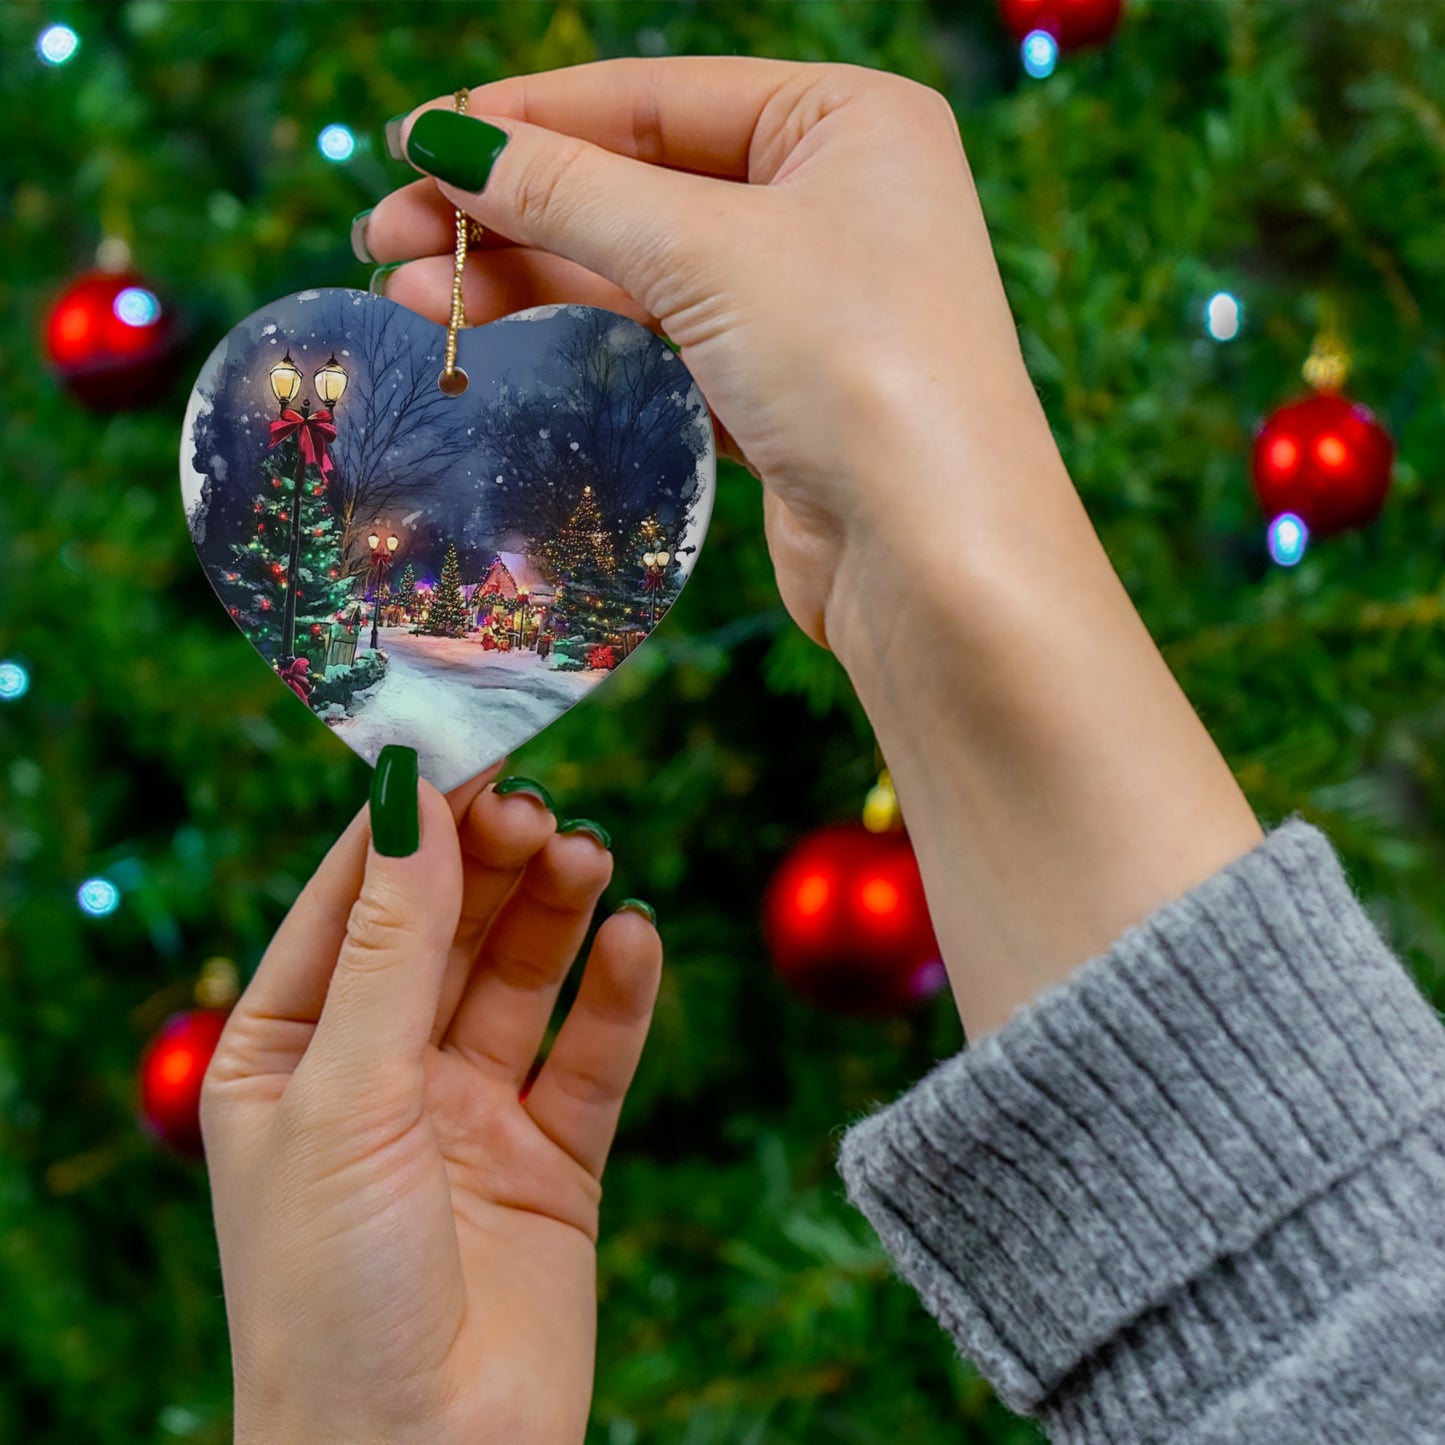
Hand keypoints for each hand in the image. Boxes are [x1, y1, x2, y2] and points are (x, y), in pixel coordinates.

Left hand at [201, 758, 660, 1444]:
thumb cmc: (331, 1293)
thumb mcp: (345, 1095)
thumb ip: (391, 944)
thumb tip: (411, 797)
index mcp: (289, 1054)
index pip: (352, 902)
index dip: (409, 823)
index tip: (468, 745)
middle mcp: (380, 1073)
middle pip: (447, 928)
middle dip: (491, 862)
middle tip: (540, 810)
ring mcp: (469, 1114)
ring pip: (521, 978)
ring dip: (556, 911)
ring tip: (589, 857)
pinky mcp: (553, 1160)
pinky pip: (591, 1055)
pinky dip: (617, 994)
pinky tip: (636, 938)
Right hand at [361, 60, 1261, 1038]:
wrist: (938, 561)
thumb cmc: (859, 370)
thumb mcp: (706, 253)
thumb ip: (571, 192)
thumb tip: (447, 143)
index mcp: (848, 122)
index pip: (658, 97)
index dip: (529, 119)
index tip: (416, 143)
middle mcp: (835, 201)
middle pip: (640, 184)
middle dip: (512, 208)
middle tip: (388, 234)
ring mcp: (809, 302)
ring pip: (642, 270)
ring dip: (530, 278)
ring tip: (413, 292)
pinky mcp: (782, 391)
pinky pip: (662, 342)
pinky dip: (581, 339)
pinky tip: (494, 339)